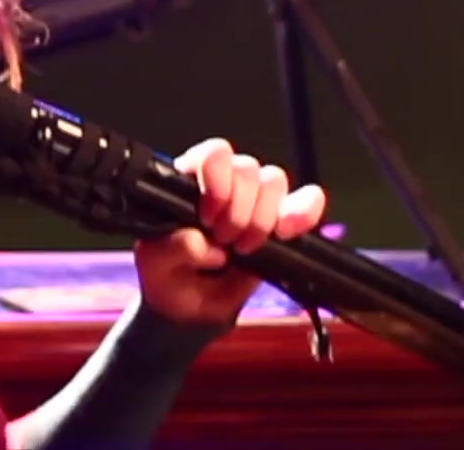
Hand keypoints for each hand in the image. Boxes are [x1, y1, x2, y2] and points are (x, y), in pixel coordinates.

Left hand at [133, 138, 326, 328]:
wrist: (191, 309)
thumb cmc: (169, 276)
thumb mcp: (156, 265)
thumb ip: (172, 249)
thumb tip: (203, 243)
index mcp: (189, 180)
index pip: (213, 154)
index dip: (217, 179)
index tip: (209, 217)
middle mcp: (225, 182)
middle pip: (247, 168)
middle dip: (239, 210)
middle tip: (225, 241)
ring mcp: (256, 200)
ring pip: (274, 181)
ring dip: (263, 217)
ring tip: (246, 248)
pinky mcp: (283, 221)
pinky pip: (306, 201)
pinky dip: (304, 212)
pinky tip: (288, 232)